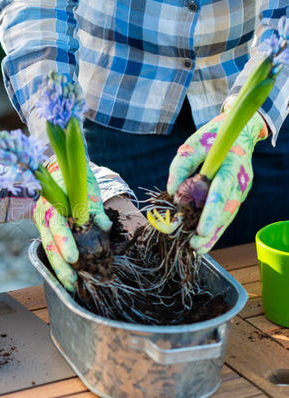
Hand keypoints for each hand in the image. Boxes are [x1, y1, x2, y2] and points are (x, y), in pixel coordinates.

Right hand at [33, 159, 111, 290]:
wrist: (55, 170)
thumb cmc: (72, 176)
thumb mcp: (85, 185)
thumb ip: (93, 206)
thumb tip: (104, 226)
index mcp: (51, 202)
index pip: (56, 224)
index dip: (64, 242)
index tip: (74, 259)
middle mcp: (43, 215)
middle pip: (49, 243)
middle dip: (60, 264)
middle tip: (72, 282)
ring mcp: (42, 223)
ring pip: (48, 249)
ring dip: (59, 268)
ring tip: (71, 286)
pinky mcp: (46, 229)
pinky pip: (51, 248)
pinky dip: (58, 263)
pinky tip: (68, 277)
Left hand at [167, 111, 267, 253]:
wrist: (238, 131)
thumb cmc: (213, 137)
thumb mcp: (193, 144)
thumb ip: (181, 166)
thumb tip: (172, 192)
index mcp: (231, 165)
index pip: (221, 192)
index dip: (211, 213)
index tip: (201, 230)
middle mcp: (241, 180)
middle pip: (227, 210)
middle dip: (212, 231)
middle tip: (196, 247)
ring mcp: (241, 189)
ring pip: (229, 216)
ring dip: (215, 234)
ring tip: (198, 250)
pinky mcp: (237, 194)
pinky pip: (227, 213)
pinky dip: (216, 226)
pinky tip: (204, 240)